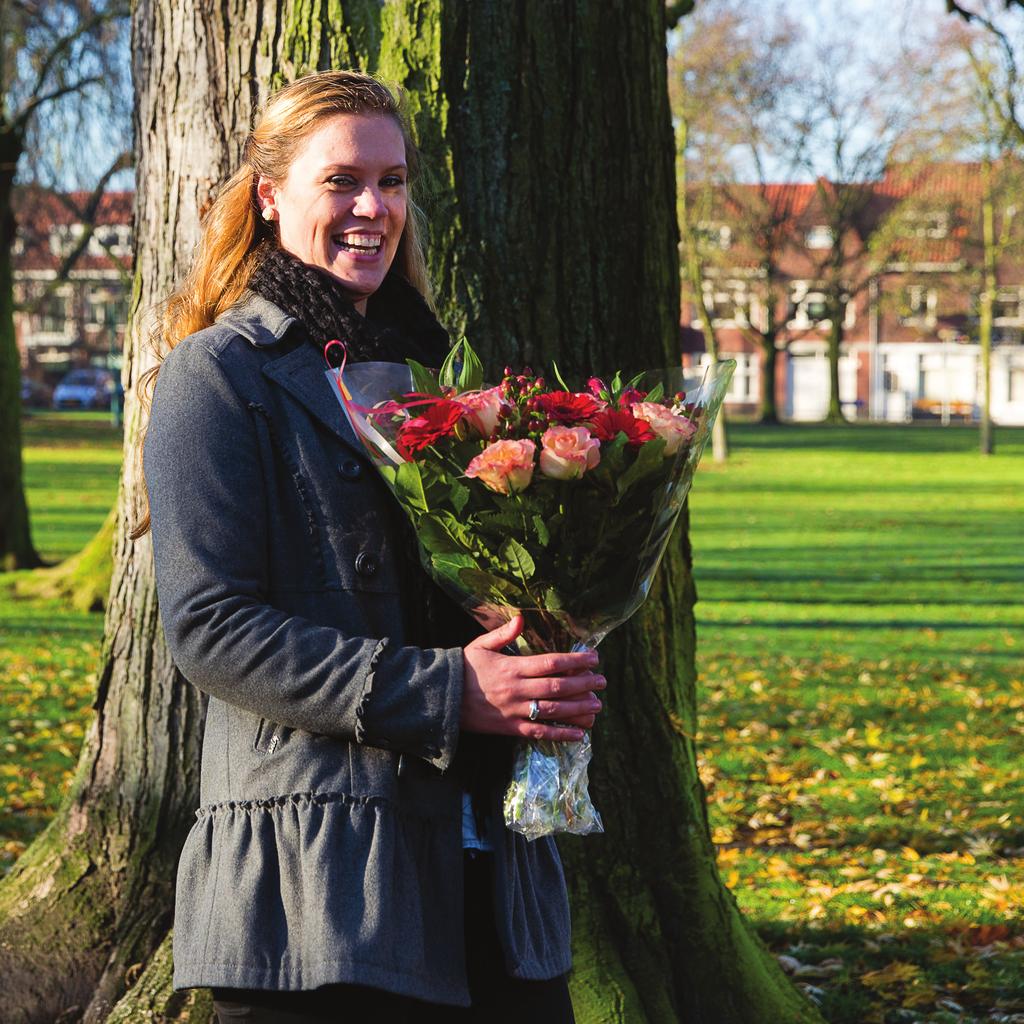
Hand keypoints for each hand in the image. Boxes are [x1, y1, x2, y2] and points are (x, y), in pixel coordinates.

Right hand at [461, 614, 604, 741]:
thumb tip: (521, 618)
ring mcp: (514, 711)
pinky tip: (579, 733)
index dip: (575, 660)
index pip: (551, 662)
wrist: (441, 698)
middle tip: (603, 681)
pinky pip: (539, 733)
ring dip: (577, 709)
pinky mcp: (510, 729)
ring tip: (597, 706)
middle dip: (583, 684)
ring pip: (552, 710)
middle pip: (557, 686)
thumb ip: (504, 633)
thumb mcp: (480, 645)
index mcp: (512, 667)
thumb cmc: (463, 668)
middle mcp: (516, 689)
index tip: (594, 658)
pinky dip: (560, 734)